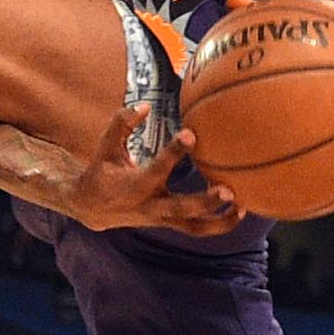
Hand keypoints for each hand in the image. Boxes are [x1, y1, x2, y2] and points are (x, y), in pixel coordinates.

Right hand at [63, 106, 243, 238]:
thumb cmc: (102, 171)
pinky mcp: (169, 223)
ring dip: (219, 222)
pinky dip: (218, 224)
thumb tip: (145, 105)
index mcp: (135, 185)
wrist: (92, 208)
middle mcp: (151, 205)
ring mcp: (162, 218)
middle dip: (205, 202)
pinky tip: (238, 212)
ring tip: (241, 206)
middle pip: (182, 209)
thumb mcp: (105, 146)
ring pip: (193, 228)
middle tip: (228, 191)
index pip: (157, 169)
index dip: (174, 152)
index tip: (191, 134)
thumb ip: (121, 124)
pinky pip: (196, 228)